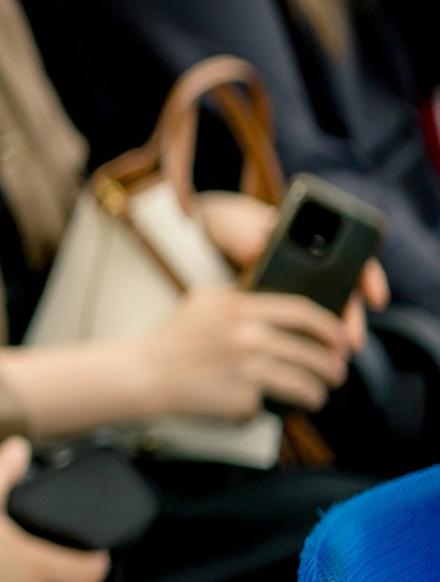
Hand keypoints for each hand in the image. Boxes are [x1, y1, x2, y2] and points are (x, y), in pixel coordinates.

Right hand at [140, 286, 353, 417]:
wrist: (144, 375)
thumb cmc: (172, 340)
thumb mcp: (201, 302)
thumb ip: (238, 296)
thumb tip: (276, 298)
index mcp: (239, 307)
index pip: (301, 312)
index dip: (329, 326)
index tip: (340, 337)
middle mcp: (246, 335)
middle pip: (309, 350)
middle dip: (331, 364)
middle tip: (336, 370)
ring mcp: (246, 367)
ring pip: (302, 381)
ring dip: (317, 390)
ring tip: (318, 394)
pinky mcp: (242, 396)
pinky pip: (274, 401)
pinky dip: (279, 406)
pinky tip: (279, 406)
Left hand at [196, 192, 386, 340]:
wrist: (205, 242)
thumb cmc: (227, 227)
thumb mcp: (233, 223)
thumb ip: (243, 232)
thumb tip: (255, 248)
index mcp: (310, 238)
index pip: (353, 256)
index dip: (368, 278)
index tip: (375, 298)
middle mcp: (313, 266)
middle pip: (344, 292)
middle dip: (352, 318)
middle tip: (352, 340)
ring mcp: (299, 289)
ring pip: (326, 313)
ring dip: (333, 335)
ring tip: (336, 357)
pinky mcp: (281, 310)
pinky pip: (300, 326)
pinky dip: (307, 341)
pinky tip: (306, 358)